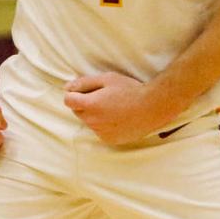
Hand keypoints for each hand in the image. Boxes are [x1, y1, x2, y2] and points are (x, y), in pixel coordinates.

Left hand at [64, 72, 184, 146]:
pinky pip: (100, 131)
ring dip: (96, 115)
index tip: (84, 91)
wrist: (152, 108)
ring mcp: (100, 132)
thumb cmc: (131, 90)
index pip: (68, 100)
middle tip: (104, 97)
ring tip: (114, 107)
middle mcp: (92, 121)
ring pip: (90, 122)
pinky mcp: (109, 140)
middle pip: (78, 111)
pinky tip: (119, 118)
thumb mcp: (108, 79)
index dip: (74, 94)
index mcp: (90, 105)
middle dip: (85, 104)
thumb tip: (66, 87)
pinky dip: (105, 125)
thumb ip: (84, 83)